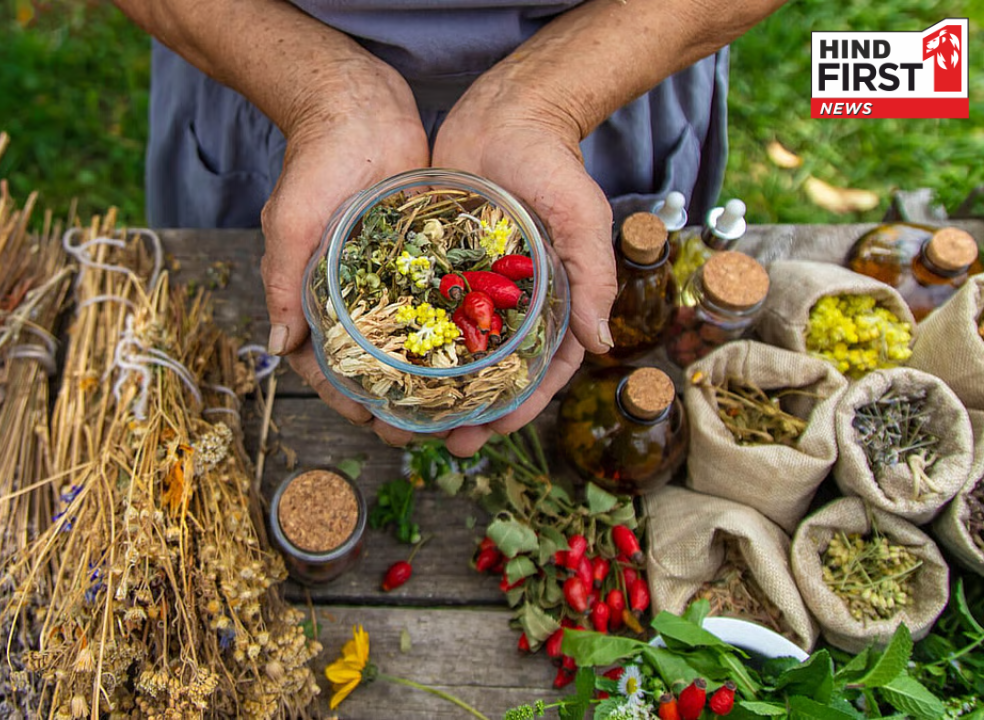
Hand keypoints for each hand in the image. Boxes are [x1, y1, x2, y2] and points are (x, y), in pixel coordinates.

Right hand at [260, 64, 429, 445]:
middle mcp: (351, 296)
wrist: (356, 105)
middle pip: (372, 365)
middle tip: (425, 430)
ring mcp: (389, 280)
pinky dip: (453, 332)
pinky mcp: (422, 260)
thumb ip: (283, 282)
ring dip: (428, 378)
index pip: (324, 364)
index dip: (346, 398)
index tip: (372, 422)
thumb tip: (277, 344)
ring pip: (409, 343)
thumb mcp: (291, 223)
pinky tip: (480, 356)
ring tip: (457, 408)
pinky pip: (437, 305)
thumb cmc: (314, 163)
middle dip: (395, 401)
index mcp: (311, 296)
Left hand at [431, 80, 617, 455]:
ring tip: (410, 418)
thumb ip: (595, 276)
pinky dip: (410, 340)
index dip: (520, 406)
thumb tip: (603, 344)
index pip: (541, 369)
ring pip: (456, 349)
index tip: (493, 433)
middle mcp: (512, 301)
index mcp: (553, 301)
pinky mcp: (440, 264)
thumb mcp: (581, 217)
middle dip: (473, 412)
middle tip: (445, 442)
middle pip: (493, 371)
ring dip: (437, 387)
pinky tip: (386, 365)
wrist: (508, 110)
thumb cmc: (554, 163)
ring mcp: (474, 285)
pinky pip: (424, 308)